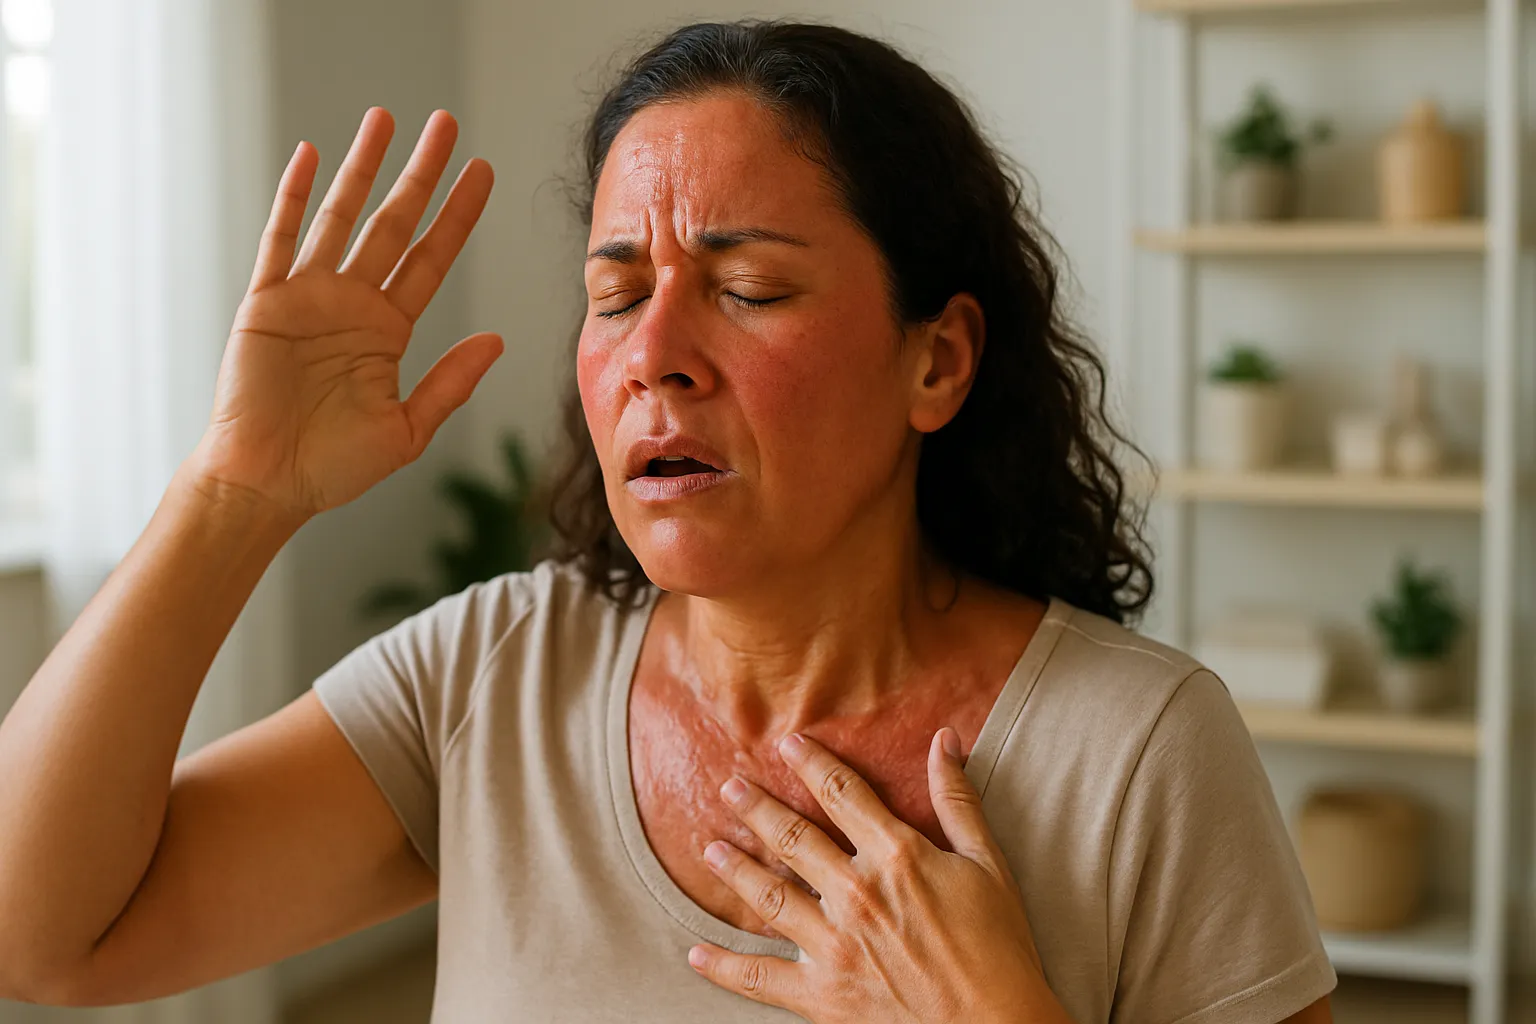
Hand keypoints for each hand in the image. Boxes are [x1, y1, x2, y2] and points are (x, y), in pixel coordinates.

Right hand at [192, 107, 501, 522]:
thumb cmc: (335, 467)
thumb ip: (450, 384)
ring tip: (385, 119)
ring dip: (363, 169)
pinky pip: (281, 240)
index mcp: (388, 330)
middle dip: (421, 174)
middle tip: (446, 124)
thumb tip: (497, 340)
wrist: (268, 485)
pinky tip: (310, 156)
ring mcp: (309, 297)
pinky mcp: (266, 302)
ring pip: (342, 217)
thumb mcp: (407, 429)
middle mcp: (353, 303)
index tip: (483, 172)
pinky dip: (293, 197)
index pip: (432, 258)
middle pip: (395, 223)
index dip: (457, 215)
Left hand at [687, 728, 1069, 1023]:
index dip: (812, 764)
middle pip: (793, 838)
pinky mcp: (823, 995)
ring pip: (769, 896)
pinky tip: (698, 952)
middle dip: (757, 808)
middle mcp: (856, 893)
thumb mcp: (987, 863)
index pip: (842, 794)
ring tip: (712, 849)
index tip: (786, 744)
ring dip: (736, 869)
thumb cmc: (999, 946)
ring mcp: (834, 945)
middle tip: (729, 786)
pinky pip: (761, 978)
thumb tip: (944, 739)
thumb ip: (956, 799)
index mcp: (896, 855)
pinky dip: (725, 967)